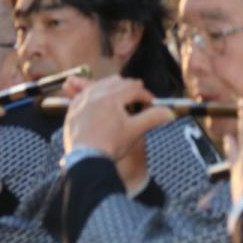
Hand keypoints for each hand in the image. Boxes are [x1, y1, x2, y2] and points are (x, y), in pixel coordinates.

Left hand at [62, 76, 173, 192]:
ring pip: (98, 85)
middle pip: (115, 83)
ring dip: (111, 87)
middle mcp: (94, 94)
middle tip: (138, 92)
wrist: (86, 160)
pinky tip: (97, 98)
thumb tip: (170, 112)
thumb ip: (152, 118)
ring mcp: (81, 101)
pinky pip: (83, 95)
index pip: (132, 89)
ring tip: (119, 91)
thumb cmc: (111, 145)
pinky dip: (93, 94)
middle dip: (129, 87)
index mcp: (111, 97)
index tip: (152, 102)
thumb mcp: (135, 131)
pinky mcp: (72, 110)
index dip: (145, 95)